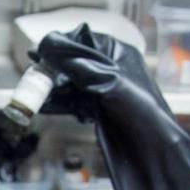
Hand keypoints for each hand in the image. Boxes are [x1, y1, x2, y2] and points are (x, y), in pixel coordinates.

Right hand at [30, 24, 171, 122]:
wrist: (155, 150)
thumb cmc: (141, 109)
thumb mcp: (105, 80)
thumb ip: (74, 61)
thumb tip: (46, 43)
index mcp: (118, 52)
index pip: (82, 39)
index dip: (59, 45)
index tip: (37, 52)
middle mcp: (111, 67)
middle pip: (73, 61)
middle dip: (53, 70)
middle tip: (34, 76)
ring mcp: (104, 89)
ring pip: (71, 83)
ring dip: (53, 89)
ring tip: (35, 94)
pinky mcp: (99, 109)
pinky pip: (74, 102)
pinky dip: (59, 104)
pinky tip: (44, 107)